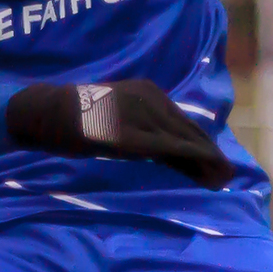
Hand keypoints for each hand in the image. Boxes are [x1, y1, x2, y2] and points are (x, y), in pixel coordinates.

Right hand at [4, 79, 231, 188]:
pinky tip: (207, 174)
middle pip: (188, 129)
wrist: (46, 113)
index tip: (212, 162)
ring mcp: (143, 115)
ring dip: (207, 161)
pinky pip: (172, 149)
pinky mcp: (136, 136)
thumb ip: (134, 127)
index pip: (179, 120)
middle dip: (209, 153)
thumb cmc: (70, 119)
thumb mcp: (110, 117)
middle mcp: (151, 98)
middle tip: (226, 175)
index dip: (199, 142)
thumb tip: (152, 149)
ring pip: (185, 140)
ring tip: (222, 179)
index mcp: (146, 92)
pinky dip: (194, 162)